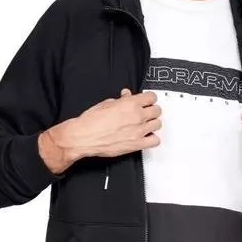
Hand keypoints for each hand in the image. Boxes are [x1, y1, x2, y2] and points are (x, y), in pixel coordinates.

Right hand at [39, 89, 161, 173]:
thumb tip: (126, 96)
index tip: (147, 101)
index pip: (151, 97)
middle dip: (152, 110)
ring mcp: (138, 131)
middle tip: (146, 112)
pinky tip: (147, 137)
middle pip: (157, 110)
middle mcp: (136, 116)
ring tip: (147, 124)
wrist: (84, 137)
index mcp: (129, 103)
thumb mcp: (106, 104)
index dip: (149, 98)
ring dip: (153, 123)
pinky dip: (153, 138)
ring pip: (158, 124)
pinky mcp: (136, 144)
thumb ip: (120, 100)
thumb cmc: (91, 122)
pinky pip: (155, 140)